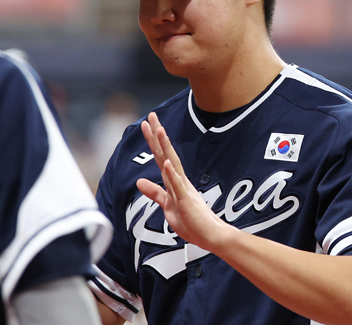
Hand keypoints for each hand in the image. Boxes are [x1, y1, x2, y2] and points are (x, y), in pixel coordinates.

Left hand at [136, 112, 229, 250]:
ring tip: (159, 130)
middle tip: (151, 115)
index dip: (153, 141)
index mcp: (175, 181)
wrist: (212, 237)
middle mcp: (180, 181)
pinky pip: (178, 186)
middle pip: (166, 154)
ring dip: (166, 147)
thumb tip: (140, 181)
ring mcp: (183, 189)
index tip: (147, 124)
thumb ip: (155, 193)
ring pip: (172, 164)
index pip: (161, 157)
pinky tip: (167, 162)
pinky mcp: (186, 201)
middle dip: (158, 135)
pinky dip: (172, 174)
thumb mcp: (168, 206)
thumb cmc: (192, 222)